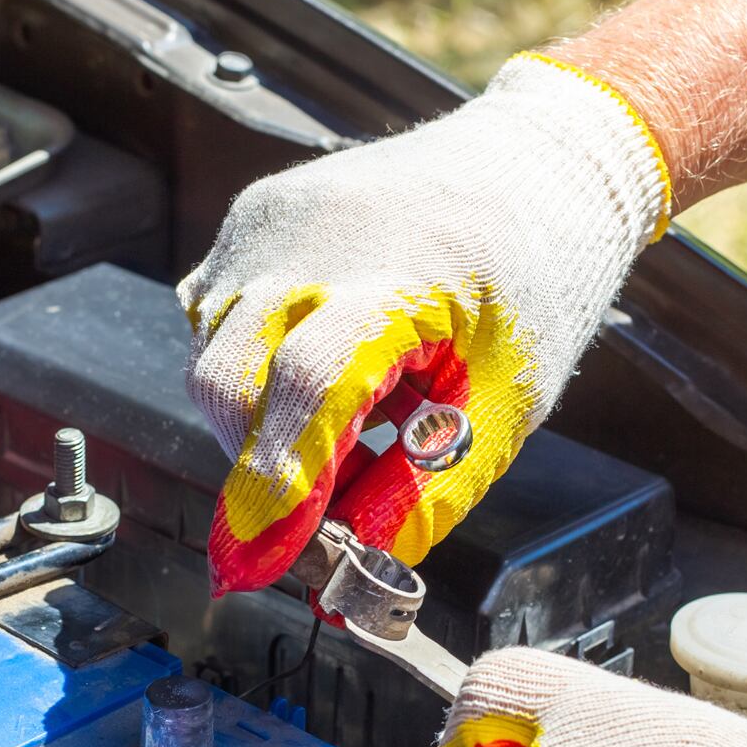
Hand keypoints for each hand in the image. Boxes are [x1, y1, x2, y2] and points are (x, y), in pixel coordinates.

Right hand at [178, 54, 671, 594]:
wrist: (534, 165)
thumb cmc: (530, 282)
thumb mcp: (501, 405)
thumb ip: (423, 494)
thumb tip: (351, 581)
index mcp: (401, 277)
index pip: (309, 386)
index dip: (278, 485)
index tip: (256, 566)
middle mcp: (314, 239)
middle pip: (228, 379)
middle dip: (255, 467)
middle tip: (319, 511)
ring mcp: (271, 223)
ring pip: (213, 355)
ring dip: (260, 421)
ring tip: (358, 423)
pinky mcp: (250, 220)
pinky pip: (217, 318)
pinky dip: (255, 370)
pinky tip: (330, 370)